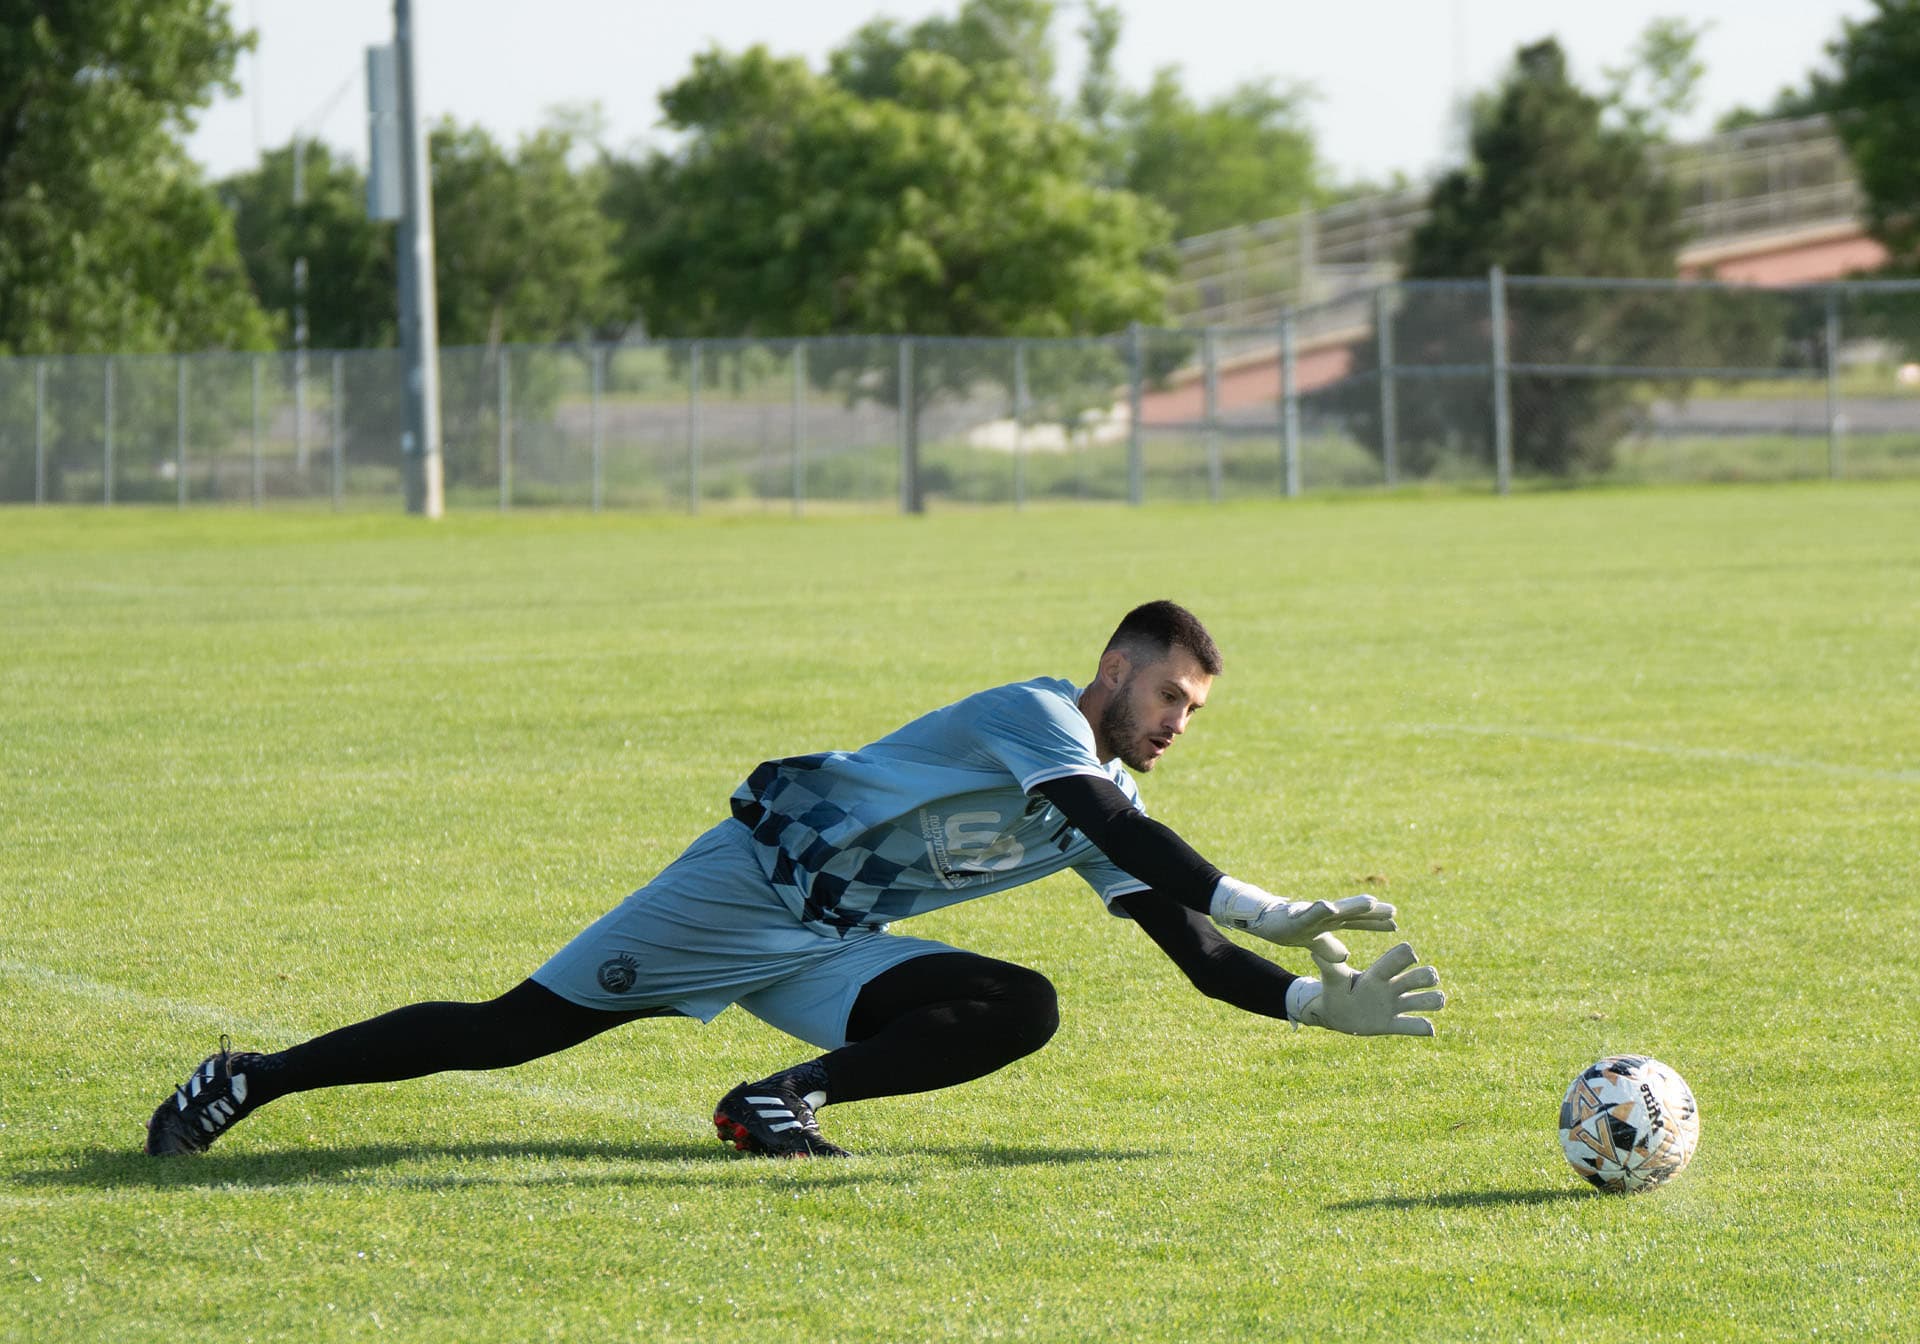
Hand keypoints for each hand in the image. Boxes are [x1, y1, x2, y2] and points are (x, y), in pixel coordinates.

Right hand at [1210, 877, 1396, 957]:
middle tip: (1393, 911)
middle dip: (1372, 912)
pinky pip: (1310, 912)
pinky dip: (1320, 908)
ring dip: (1353, 905)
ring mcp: (1312, 913)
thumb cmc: (1288, 927)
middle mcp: (1325, 914)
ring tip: (1370, 902)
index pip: (1358, 921)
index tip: (1395, 924)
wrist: (1263, 920)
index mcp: (1330, 921)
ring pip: (1336, 908)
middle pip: (1353, 913)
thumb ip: (1330, 947)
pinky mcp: (1297, 915)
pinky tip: (1330, 906)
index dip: (1375, 922)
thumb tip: (1346, 957)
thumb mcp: (1313, 942)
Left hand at [1286, 941, 1444, 1036]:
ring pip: (1428, 1000)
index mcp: (1379, 973)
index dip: (1408, 955)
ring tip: (1431, 1002)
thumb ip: (1330, 967)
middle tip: (1422, 981)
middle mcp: (1392, 987)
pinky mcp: (1393, 1024)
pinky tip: (1428, 1029)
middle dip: (1427, 976)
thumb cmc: (1334, 990)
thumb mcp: (1332, 979)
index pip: (1401, 956)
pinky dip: (1425, 1027)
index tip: (1409, 957)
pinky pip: (1417, 1026)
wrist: (1334, 1012)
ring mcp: (1395, 1006)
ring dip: (1434, 1000)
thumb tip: (1315, 952)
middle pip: (1422, 975)